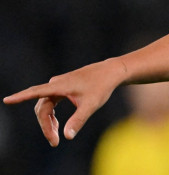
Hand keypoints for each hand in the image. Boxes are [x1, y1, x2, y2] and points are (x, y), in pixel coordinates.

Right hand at [3, 58, 126, 146]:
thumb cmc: (102, 87)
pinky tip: (56, 125)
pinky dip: (51, 115)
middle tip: (54, 142)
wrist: (111, 72)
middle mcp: (56, 83)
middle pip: (42, 107)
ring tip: (55, 138)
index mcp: (60, 85)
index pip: (36, 92)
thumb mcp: (91, 105)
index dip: (20, 97)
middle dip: (45, 125)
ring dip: (48, 122)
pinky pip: (50, 102)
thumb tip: (67, 136)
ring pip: (45, 106)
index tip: (7, 100)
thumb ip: (78, 120)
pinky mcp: (63, 87)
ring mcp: (59, 85)